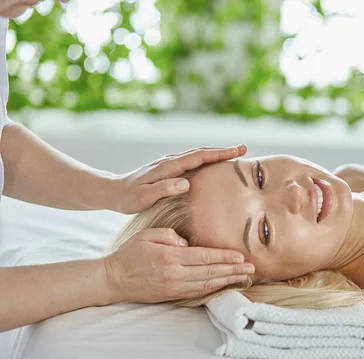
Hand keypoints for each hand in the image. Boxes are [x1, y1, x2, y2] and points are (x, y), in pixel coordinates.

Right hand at [103, 228, 253, 303]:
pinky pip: (198, 292)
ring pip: (207, 285)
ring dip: (228, 281)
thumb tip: (187, 243)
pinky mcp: (172, 295)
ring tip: (244, 277)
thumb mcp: (146, 235)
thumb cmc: (129, 254)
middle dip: (233, 270)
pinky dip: (214, 289)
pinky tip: (225, 284)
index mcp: (170, 258)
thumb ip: (169, 236)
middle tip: (251, 268)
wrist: (112, 280)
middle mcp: (175, 275)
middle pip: (210, 273)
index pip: (204, 257)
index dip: (224, 257)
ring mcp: (174, 287)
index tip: (241, 256)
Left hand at [110, 145, 247, 213]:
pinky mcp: (170, 169)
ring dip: (217, 153)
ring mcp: (171, 164)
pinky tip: (214, 164)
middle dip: (224, 150)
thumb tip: (185, 183)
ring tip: (235, 155)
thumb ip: (163, 189)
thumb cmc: (128, 198)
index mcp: (168, 166)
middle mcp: (171, 161)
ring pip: (198, 155)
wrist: (113, 192)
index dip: (219, 154)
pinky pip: (193, 161)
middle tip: (244, 149)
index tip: (237, 152)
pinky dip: (208, 159)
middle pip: (202, 152)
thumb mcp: (143, 197)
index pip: (199, 156)